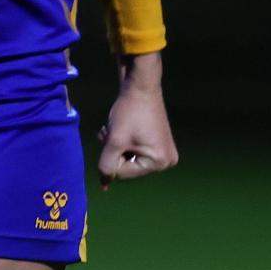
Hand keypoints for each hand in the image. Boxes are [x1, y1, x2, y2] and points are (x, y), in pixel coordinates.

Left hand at [97, 52, 177, 189]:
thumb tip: (104, 184)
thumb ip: (106, 164)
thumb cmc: (129, 112)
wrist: (140, 85)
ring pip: (128, 158)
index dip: (110, 157)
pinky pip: (135, 151)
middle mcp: (166, 161)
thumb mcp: (114, 140)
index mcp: (159, 163)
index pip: (123, 173)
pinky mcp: (158, 142)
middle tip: (109, 132)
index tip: (111, 137)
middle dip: (113, 152)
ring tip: (112, 129)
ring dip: (116, 146)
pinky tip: (119, 128)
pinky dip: (123, 142)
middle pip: (127, 167)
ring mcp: (164, 151)